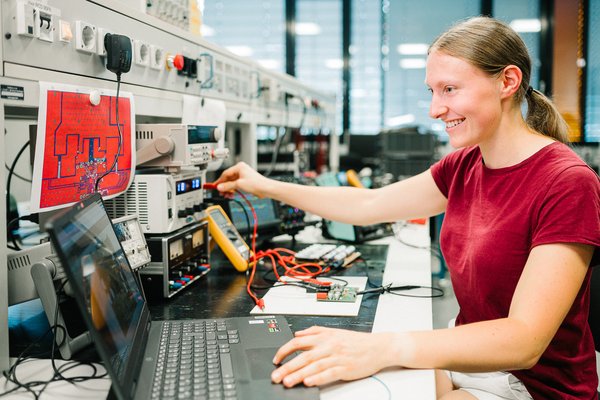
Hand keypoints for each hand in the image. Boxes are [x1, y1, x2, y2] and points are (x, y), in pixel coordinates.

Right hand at [214, 162, 271, 196]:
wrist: (266, 189)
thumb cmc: (256, 183)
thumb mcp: (239, 184)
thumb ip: (228, 186)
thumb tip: (219, 187)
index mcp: (239, 167)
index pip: (225, 174)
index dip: (219, 181)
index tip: (215, 186)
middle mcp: (241, 170)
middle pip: (228, 179)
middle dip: (224, 187)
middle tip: (220, 192)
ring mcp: (243, 176)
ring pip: (231, 183)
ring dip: (228, 190)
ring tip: (226, 195)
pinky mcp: (245, 182)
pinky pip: (236, 185)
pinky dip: (233, 190)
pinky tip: (231, 195)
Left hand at [271, 326, 392, 386]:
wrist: (378, 347)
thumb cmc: (357, 341)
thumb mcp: (334, 331)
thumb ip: (314, 331)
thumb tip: (298, 333)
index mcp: (324, 336)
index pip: (298, 342)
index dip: (284, 350)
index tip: (276, 359)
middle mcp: (329, 346)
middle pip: (303, 356)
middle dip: (287, 367)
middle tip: (275, 375)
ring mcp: (337, 357)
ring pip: (314, 366)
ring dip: (299, 375)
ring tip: (287, 382)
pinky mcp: (345, 368)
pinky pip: (329, 373)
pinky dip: (318, 378)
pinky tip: (308, 382)